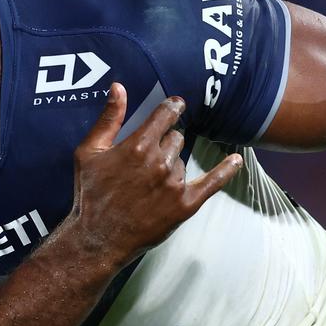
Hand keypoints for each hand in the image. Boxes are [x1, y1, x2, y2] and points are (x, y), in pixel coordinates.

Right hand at [69, 83, 242, 264]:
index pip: (166, 115)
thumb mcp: (89, 152)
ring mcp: (174, 184)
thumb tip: (119, 87)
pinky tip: (236, 161)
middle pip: (176, 138)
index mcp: (138, 145)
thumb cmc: (90, 194)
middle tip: (146, 163)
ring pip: (182, 161)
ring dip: (171, 166)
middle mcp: (160, 162)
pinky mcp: (184, 205)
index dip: (172, 108)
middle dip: (164, 144)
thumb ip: (109, 118)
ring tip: (148, 185)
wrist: (97, 238)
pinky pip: (212, 183)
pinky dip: (226, 171)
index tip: (177, 105)